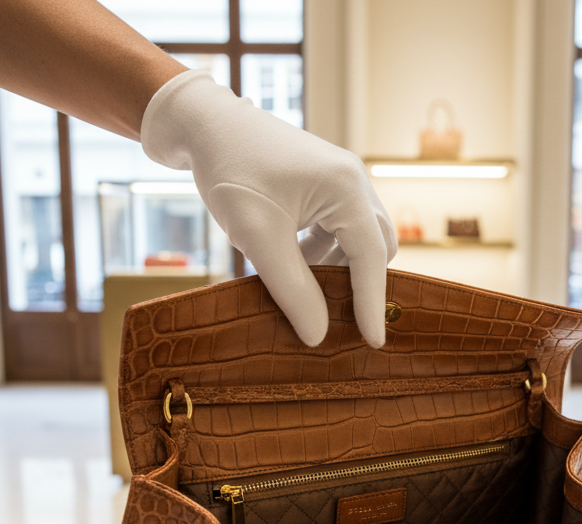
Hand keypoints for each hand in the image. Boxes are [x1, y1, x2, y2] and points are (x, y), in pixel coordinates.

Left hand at [141, 69, 396, 347]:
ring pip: (360, 238)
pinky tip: (294, 259)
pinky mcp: (326, 182)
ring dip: (338, 266)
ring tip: (302, 285)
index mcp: (345, 188)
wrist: (204, 123)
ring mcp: (342, 178)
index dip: (371, 303)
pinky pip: (341, 226)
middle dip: (358, 283)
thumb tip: (318, 335)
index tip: (372, 343)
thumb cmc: (229, 172)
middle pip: (377, 247)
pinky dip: (326, 250)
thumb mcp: (257, 237)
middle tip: (330, 316)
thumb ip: (292, 288)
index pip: (371, 257)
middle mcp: (354, 180)